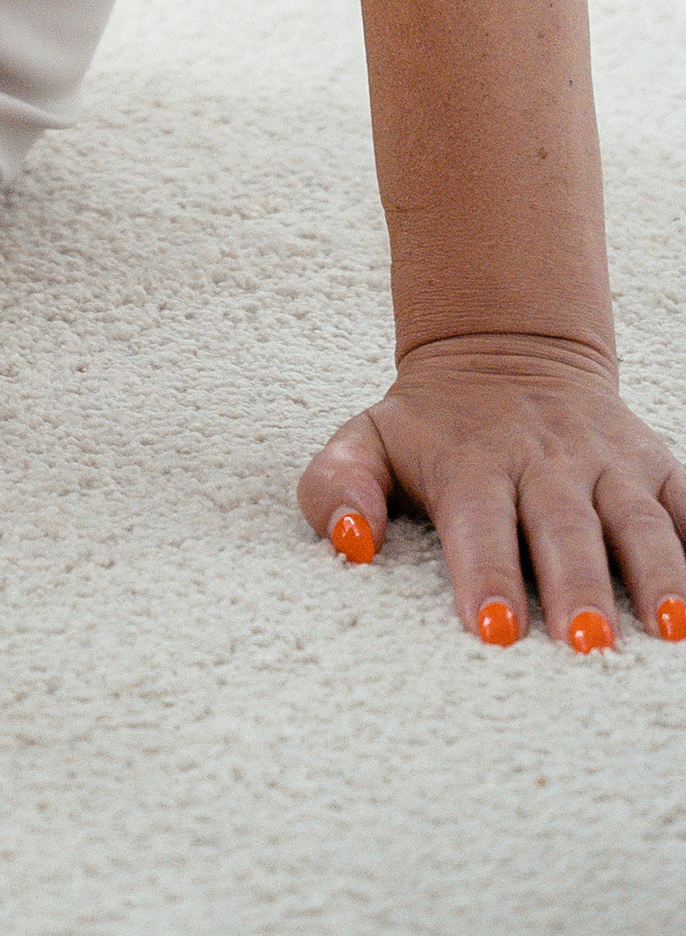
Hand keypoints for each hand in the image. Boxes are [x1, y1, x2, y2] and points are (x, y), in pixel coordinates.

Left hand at [302, 335, 685, 648]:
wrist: (503, 344)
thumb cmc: (430, 423)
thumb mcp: (366, 438)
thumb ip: (337, 487)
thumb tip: (350, 543)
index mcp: (472, 461)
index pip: (478, 521)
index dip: (486, 573)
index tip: (494, 629)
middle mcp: (545, 460)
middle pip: (563, 527)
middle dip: (576, 586)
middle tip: (584, 645)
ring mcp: (606, 461)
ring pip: (636, 518)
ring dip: (656, 572)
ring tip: (666, 629)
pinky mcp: (653, 462)